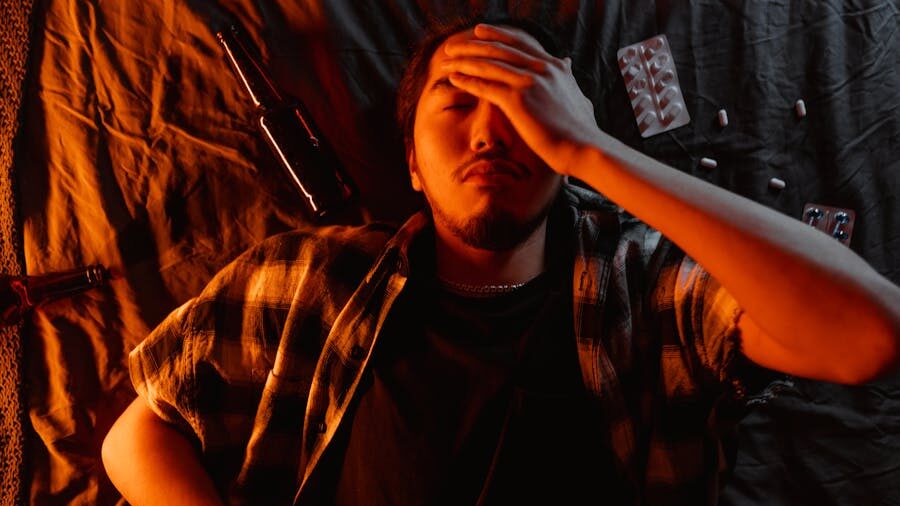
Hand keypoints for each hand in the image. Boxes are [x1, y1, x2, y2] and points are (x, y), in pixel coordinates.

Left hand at [441, 24, 601, 174]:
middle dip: (473, 45)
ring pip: (489, 65)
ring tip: (447, 60)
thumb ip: (568, 77)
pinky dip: (468, 81)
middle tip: (454, 44)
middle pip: (499, 50)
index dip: (497, 35)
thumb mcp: (577, 94)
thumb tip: (568, 63)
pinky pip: (486, 86)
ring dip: (464, 61)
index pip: (520, 44)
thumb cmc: (581, 130)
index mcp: (554, 67)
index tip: (479, 31)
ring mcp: (529, 82)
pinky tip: (454, 78)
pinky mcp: (518, 99)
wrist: (583, 147)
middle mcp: (542, 69)